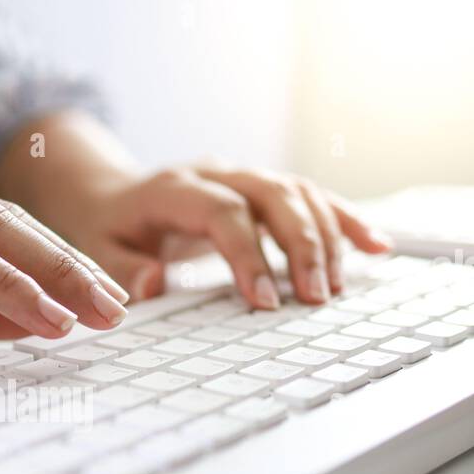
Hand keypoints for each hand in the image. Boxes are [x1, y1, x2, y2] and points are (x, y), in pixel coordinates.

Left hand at [47, 164, 392, 308]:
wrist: (111, 195)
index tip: (265, 300)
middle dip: (300, 245)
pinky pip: (312, 197)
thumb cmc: (107, 230)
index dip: (248, 253)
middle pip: (272, 194)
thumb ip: (121, 271)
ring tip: (336, 288)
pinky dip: (345, 221)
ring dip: (326, 238)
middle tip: (315, 297)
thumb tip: (152, 284)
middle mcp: (215, 173)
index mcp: (172, 188)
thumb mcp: (96, 253)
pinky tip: (377, 246)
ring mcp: (244, 177)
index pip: (222, 212)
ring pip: (298, 192)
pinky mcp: (264, 189)